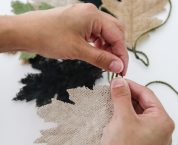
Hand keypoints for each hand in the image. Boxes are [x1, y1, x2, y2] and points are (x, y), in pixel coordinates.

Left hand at [8, 3, 127, 74]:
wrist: (26, 32)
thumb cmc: (49, 38)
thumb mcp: (78, 50)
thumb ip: (100, 58)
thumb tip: (118, 66)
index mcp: (93, 16)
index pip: (117, 35)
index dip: (121, 54)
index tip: (122, 69)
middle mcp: (91, 13)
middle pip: (114, 31)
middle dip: (117, 49)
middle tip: (115, 65)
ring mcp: (84, 17)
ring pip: (105, 32)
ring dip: (108, 47)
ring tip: (105, 61)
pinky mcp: (78, 22)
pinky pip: (95, 33)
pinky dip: (98, 44)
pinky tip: (96, 52)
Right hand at [77, 78, 173, 144]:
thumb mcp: (122, 116)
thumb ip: (121, 95)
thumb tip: (118, 81)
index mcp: (163, 121)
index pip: (147, 94)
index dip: (131, 85)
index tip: (118, 81)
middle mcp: (160, 129)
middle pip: (143, 103)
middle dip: (128, 95)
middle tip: (113, 89)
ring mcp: (150, 137)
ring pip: (138, 113)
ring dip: (125, 104)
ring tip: (112, 99)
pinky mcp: (140, 142)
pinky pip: (134, 122)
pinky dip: (124, 114)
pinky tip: (114, 111)